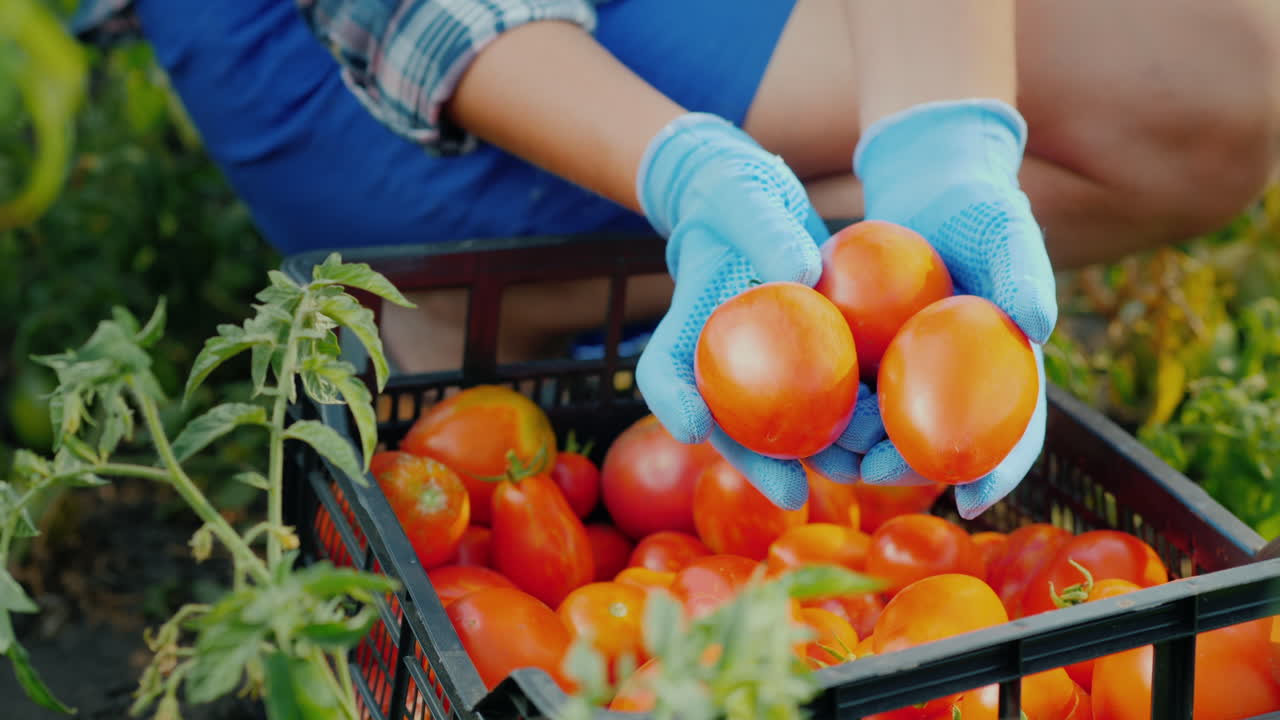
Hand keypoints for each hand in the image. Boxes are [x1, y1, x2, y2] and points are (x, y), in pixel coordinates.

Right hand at [633, 112, 832, 509]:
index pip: (665, 377)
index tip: (693, 429)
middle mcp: (719, 368)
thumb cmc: (736, 197)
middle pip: (729, 427)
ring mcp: (760, 375)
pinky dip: (853, 423)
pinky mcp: (802, 369)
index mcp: (685, 334)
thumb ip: (766, 231)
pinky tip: (891, 438)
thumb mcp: (746, 199)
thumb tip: (802, 273)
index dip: (675, 406)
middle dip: (761, 464)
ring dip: (815, 457)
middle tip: (793, 492)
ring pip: (780, 429)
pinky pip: (825, 403)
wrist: (756, 207)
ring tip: (855, 475)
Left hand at [830, 99, 1057, 518]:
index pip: (1013, 433)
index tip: (974, 500)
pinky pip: (845, 390)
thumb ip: (1024, 274)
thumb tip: (1038, 324)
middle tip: (871, 473)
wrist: (928, 185)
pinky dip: (825, 409)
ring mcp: (909, 374)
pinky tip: (795, 419)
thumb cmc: (980, 209)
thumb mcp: (1006, 232)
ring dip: (855, 450)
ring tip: (826, 457)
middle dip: (903, 469)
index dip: (999, 471)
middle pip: (936, 444)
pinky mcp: (865, 356)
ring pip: (884, 427)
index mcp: (1005, 373)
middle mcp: (956, 385)